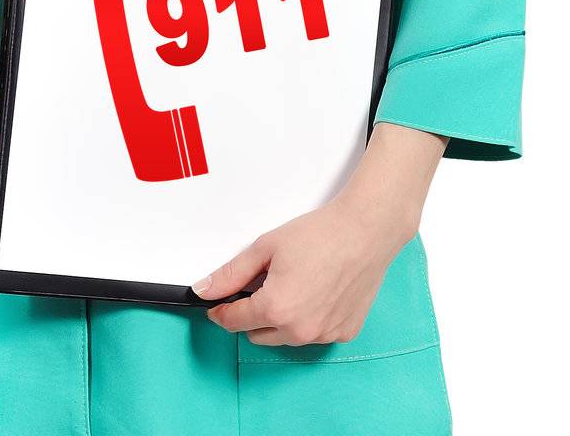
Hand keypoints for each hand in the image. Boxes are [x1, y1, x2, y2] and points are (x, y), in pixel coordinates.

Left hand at [191, 199, 395, 347]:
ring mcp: (323, 336)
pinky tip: (317, 293)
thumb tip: (204, 290)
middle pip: (258, 335)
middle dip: (252, 315)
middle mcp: (299, 331)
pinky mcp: (344, 334)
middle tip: (262, 286)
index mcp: (275, 309)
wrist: (365, 232)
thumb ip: (232, 274)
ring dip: (281, 320)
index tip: (218, 306)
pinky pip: (315, 335)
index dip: (221, 312)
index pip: (234, 322)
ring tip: (294, 285)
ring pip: (286, 337)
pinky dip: (309, 320)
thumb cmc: (319, 235)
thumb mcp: (266, 247)